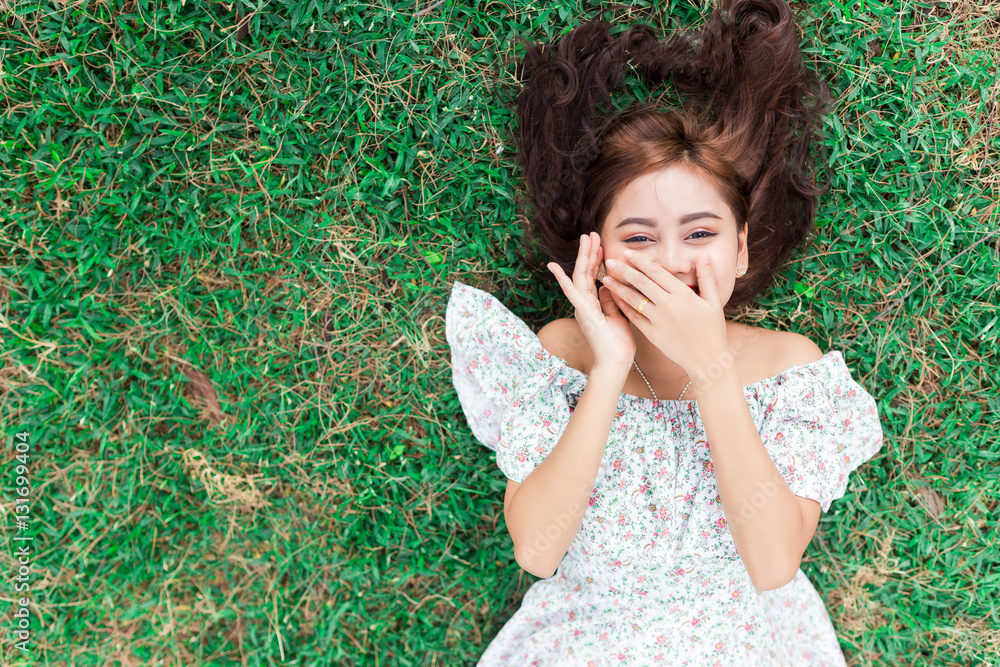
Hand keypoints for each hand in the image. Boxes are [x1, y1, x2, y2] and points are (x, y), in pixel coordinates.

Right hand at [546, 232, 635, 371]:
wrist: (616, 364)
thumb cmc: (618, 345)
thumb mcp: (617, 316)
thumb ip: (610, 301)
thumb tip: (608, 285)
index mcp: (593, 304)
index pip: (593, 277)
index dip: (596, 260)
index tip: (600, 244)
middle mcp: (585, 304)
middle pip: (585, 273)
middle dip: (589, 253)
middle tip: (591, 234)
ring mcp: (582, 308)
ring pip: (580, 277)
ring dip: (583, 258)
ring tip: (586, 239)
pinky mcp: (584, 313)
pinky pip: (572, 294)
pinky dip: (563, 280)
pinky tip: (554, 268)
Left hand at [600, 250, 728, 378]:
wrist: (707, 360)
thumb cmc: (713, 330)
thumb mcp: (714, 301)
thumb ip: (707, 277)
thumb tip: (704, 255)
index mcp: (683, 295)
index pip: (657, 272)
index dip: (640, 261)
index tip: (628, 253)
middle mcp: (669, 305)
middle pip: (642, 283)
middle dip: (624, 270)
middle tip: (610, 261)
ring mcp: (659, 320)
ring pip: (634, 300)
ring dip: (618, 288)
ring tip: (606, 279)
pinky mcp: (652, 334)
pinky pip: (635, 318)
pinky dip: (624, 307)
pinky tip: (616, 300)